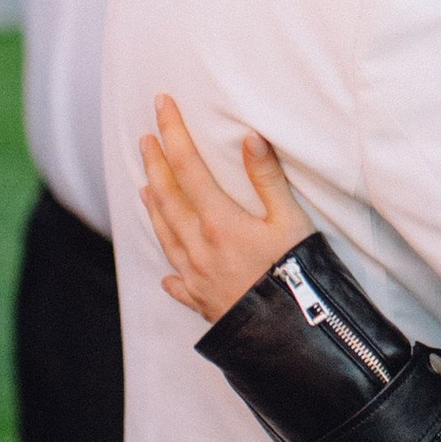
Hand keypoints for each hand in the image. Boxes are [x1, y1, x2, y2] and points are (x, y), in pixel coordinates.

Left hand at [139, 95, 307, 319]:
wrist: (289, 336)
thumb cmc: (296, 276)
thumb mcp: (291, 221)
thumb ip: (268, 179)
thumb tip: (248, 138)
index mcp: (219, 221)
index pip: (188, 167)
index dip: (173, 133)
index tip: (161, 104)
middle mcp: (198, 246)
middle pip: (168, 197)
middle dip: (156, 163)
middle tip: (145, 138)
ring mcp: (196, 277)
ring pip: (166, 234)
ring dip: (154, 207)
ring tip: (143, 187)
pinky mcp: (202, 303)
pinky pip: (177, 282)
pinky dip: (169, 271)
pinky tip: (166, 274)